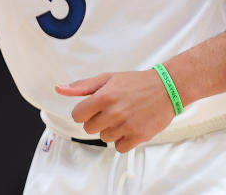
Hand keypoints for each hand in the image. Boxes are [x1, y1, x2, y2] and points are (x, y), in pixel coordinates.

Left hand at [56, 70, 175, 151]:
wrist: (166, 88)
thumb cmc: (136, 82)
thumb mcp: (107, 78)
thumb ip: (82, 86)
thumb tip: (60, 89)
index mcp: (103, 97)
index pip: (77, 116)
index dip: (83, 112)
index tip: (91, 109)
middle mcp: (114, 113)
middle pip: (89, 128)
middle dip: (96, 121)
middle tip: (109, 111)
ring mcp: (126, 126)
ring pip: (104, 138)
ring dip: (110, 130)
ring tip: (121, 118)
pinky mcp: (139, 136)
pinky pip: (119, 147)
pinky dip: (122, 140)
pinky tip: (128, 128)